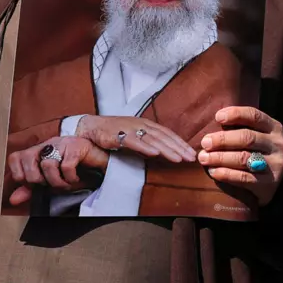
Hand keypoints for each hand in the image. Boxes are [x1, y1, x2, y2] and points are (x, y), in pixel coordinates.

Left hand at [6, 136, 109, 205]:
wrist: (102, 165)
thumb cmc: (76, 172)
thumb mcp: (50, 182)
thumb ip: (31, 189)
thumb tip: (13, 200)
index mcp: (39, 151)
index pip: (16, 157)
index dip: (20, 174)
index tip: (33, 184)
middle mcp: (48, 144)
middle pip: (28, 159)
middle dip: (38, 180)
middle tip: (51, 185)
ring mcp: (63, 143)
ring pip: (47, 164)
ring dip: (57, 182)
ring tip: (65, 184)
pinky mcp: (77, 146)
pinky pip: (66, 165)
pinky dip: (70, 178)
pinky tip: (75, 179)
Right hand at [77, 115, 197, 162]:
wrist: (92, 127)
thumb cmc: (114, 132)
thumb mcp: (134, 137)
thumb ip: (147, 144)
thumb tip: (160, 154)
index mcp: (146, 124)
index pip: (168, 134)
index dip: (180, 143)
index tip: (191, 153)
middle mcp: (141, 124)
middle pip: (164, 137)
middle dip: (178, 148)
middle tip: (190, 157)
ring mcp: (131, 128)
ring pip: (153, 139)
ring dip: (167, 149)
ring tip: (178, 158)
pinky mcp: (119, 134)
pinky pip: (134, 141)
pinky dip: (145, 147)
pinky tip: (155, 153)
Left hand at [198, 107, 282, 205]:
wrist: (273, 181)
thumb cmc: (256, 152)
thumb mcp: (255, 136)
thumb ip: (239, 128)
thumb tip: (211, 126)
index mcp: (274, 128)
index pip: (254, 116)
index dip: (235, 114)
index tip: (217, 117)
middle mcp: (278, 144)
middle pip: (247, 138)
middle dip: (222, 139)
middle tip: (205, 143)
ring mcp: (276, 164)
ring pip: (244, 158)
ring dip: (220, 157)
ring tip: (204, 158)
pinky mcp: (269, 183)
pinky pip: (244, 178)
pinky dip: (226, 174)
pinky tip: (214, 172)